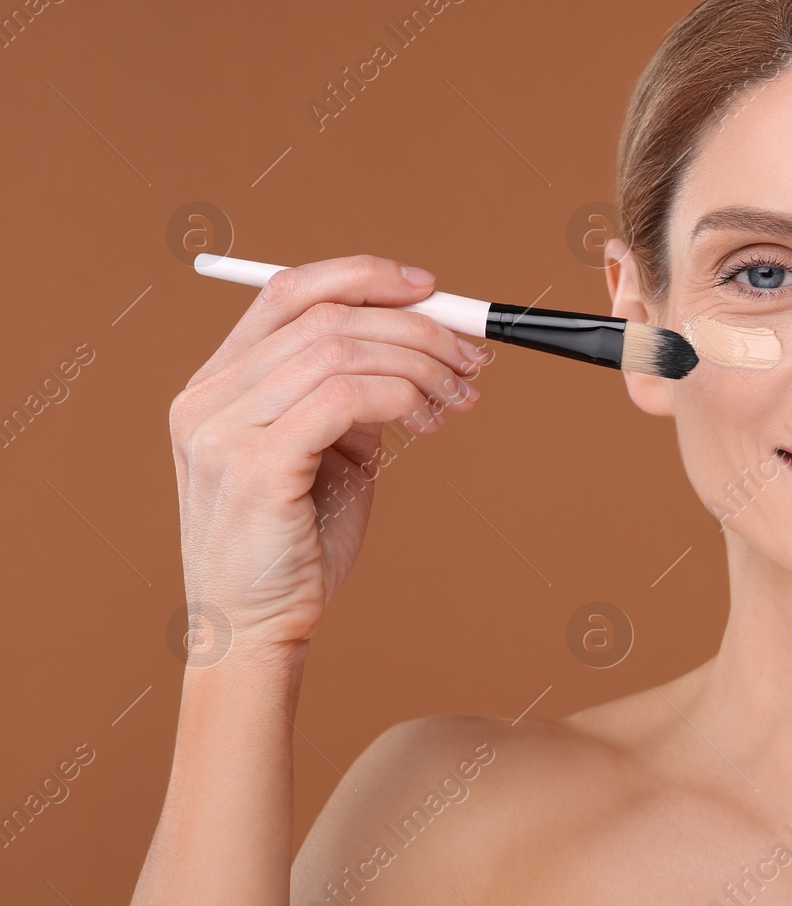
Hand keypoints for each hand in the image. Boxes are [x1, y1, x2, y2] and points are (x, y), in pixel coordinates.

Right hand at [168, 254, 484, 656]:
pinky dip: (401, 397)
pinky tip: (426, 424)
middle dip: (416, 329)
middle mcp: (208, 398)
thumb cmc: (298, 543)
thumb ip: (350, 394)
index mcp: (217, 383)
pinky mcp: (253, 467)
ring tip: (457, 401)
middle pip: (327, 316)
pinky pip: (344, 398)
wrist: (258, 628)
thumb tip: (418, 344)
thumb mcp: (327, 452)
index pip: (288, 291)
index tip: (430, 290)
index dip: (364, 277)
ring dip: (419, 366)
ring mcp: (222, 430)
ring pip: (341, 349)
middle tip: (471, 362)